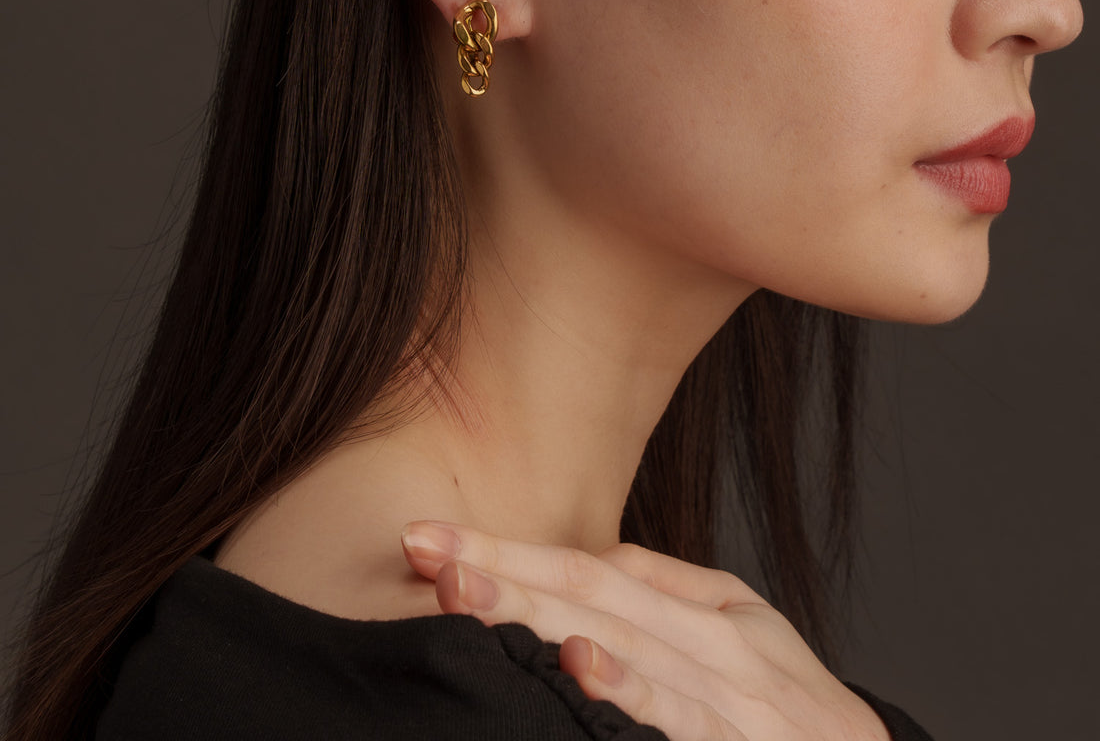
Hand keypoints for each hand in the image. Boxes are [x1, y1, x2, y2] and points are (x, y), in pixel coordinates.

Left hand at [401, 522, 888, 740]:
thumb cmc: (798, 701)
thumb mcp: (746, 625)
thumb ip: (669, 587)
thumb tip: (593, 553)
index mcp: (698, 611)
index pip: (585, 569)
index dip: (507, 551)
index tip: (430, 538)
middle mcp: (706, 644)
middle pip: (587, 599)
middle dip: (499, 575)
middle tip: (424, 550)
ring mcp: (723, 699)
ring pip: (618, 647)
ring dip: (538, 619)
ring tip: (471, 591)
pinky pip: (673, 720)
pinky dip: (627, 693)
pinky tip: (581, 670)